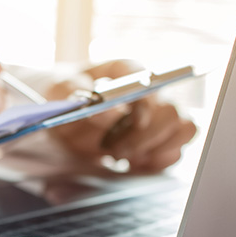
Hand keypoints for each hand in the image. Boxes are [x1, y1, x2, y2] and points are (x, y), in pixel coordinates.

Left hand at [45, 60, 196, 170]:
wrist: (52, 114)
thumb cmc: (58, 94)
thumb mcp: (57, 89)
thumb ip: (77, 94)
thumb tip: (112, 112)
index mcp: (123, 73)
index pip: (148, 78)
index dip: (148, 100)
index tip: (137, 121)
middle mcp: (145, 93)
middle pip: (170, 110)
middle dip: (146, 136)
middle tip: (115, 149)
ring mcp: (154, 117)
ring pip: (183, 129)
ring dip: (156, 148)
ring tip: (124, 157)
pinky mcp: (154, 142)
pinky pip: (176, 151)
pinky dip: (158, 161)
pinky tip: (133, 163)